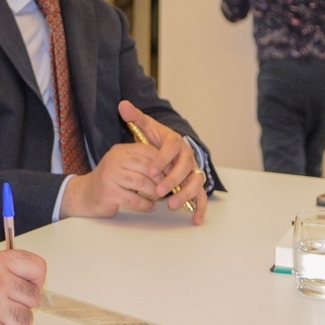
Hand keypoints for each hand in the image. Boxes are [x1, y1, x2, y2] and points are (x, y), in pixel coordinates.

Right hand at [59, 141, 162, 218]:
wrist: (85, 194)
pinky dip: (146, 204)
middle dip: (161, 179)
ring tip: (158, 197)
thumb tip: (170, 168)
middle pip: (146, 167)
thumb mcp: (123, 165)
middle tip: (167, 188)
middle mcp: (114, 160)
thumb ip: (140, 163)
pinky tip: (150, 206)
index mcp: (120, 150)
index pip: (147, 150)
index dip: (163, 162)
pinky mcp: (109, 193)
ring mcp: (110, 176)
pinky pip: (134, 199)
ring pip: (142, 183)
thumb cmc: (110, 181)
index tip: (172, 173)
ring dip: (154, 192)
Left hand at [120, 101, 208, 224]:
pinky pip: (202, 196)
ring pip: (196, 182)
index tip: (150, 170)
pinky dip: (200, 207)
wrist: (169, 147)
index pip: (171, 148)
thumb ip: (135, 117)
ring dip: (186, 194)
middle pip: (186, 167)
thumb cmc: (156, 139)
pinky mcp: (195, 183)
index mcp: (175, 141)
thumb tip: (122, 105)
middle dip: (172, 180)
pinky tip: (195, 219)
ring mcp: (193, 170)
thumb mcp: (146, 127)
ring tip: (172, 204)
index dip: (162, 159)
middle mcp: (187, 155)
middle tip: (158, 191)